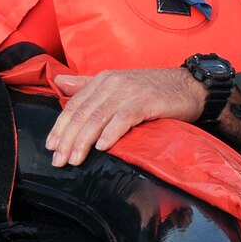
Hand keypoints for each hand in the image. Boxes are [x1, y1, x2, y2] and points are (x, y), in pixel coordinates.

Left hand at [46, 69, 207, 166]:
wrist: (189, 86)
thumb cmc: (153, 90)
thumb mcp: (117, 84)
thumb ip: (87, 85)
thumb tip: (59, 82)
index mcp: (103, 80)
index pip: (74, 104)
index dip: (60, 126)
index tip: (51, 147)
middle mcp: (113, 83)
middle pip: (83, 113)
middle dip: (68, 138)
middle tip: (58, 161)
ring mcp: (129, 91)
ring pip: (98, 117)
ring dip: (84, 140)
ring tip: (74, 160)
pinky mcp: (146, 101)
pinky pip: (124, 118)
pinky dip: (111, 132)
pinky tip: (102, 147)